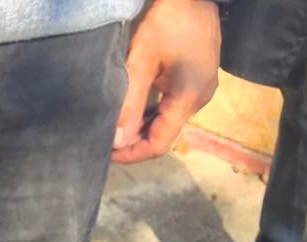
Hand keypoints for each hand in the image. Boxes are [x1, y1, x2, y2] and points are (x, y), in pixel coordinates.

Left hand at [113, 0, 220, 162]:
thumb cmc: (167, 22)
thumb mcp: (141, 61)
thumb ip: (129, 103)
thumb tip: (117, 142)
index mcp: (189, 98)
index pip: (159, 144)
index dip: (131, 154)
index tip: (106, 153)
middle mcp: (199, 100)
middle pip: (164, 135)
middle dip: (133, 141)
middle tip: (104, 138)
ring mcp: (201, 90)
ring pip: (167, 122)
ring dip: (141, 126)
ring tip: (115, 126)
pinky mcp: (197, 80)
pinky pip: (172, 106)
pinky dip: (151, 112)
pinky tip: (131, 109)